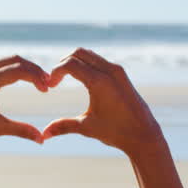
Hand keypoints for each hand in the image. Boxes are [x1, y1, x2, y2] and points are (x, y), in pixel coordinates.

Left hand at [0, 56, 47, 147]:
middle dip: (34, 70)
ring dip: (26, 69)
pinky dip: (15, 70)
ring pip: (8, 61)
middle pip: (15, 60)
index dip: (36, 77)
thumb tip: (42, 139)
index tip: (48, 88)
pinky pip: (0, 65)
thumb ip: (21, 131)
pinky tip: (26, 80)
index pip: (17, 70)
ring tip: (40, 82)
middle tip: (48, 83)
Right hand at [42, 49, 166, 158]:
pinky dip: (86, 65)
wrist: (143, 134)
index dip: (55, 73)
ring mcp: (117, 70)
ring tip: (65, 80)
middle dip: (62, 63)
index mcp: (99, 82)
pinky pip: (99, 61)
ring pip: (89, 54)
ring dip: (74, 62)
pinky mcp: (121, 74)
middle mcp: (109, 71)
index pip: (70, 64)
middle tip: (55, 81)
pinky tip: (80, 80)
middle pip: (78, 53)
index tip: (50, 87)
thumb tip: (43, 135)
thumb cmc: (116, 132)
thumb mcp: (87, 128)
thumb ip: (63, 126)